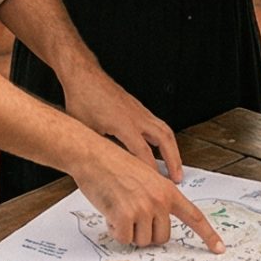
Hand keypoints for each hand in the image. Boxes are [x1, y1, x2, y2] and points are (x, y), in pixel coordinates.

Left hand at [61, 70, 186, 180]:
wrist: (83, 76)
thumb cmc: (82, 99)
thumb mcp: (88, 130)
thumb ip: (101, 148)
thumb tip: (106, 168)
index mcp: (123, 124)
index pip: (143, 153)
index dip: (151, 171)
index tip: (155, 185)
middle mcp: (136, 116)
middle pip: (164, 140)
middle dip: (173, 160)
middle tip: (178, 177)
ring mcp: (139, 110)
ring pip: (164, 130)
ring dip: (172, 149)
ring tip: (175, 165)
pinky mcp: (138, 107)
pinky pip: (158, 124)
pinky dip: (164, 138)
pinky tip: (161, 147)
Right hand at [72, 142, 223, 251]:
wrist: (93, 155)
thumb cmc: (113, 165)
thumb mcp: (145, 177)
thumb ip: (157, 198)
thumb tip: (157, 224)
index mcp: (167, 191)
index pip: (194, 216)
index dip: (208, 235)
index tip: (219, 248)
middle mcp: (159, 200)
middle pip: (162, 238)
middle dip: (146, 233)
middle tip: (130, 218)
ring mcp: (143, 208)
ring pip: (142, 241)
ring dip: (129, 232)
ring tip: (118, 211)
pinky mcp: (125, 215)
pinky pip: (124, 238)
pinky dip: (115, 232)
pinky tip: (110, 215)